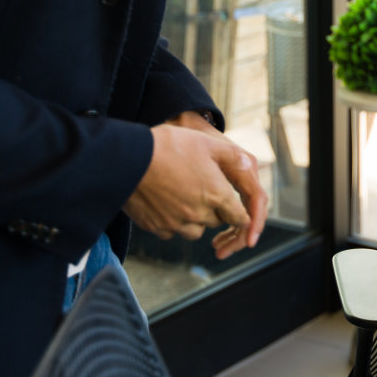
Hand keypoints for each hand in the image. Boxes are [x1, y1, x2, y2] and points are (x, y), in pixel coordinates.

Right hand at [125, 119, 267, 257]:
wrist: (127, 159)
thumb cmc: (169, 146)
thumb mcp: (207, 143)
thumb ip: (233, 157)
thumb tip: (249, 166)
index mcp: (216, 194)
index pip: (240, 217)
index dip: (240, 214)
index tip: (236, 210)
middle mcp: (199, 214)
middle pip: (217, 222)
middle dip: (216, 211)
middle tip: (204, 192)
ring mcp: (176, 223)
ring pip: (196, 231)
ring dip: (195, 220)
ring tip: (184, 198)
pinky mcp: (156, 228)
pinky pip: (171, 232)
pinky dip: (172, 223)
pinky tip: (164, 204)